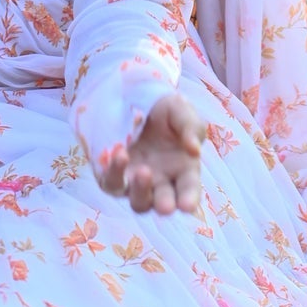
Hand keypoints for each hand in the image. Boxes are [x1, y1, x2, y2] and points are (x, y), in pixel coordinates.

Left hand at [97, 90, 205, 219]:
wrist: (136, 100)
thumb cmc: (166, 112)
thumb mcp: (181, 111)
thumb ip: (191, 127)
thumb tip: (194, 150)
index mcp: (183, 171)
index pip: (189, 192)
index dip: (189, 201)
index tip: (186, 206)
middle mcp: (161, 183)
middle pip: (163, 204)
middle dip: (164, 205)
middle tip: (165, 205)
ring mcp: (136, 182)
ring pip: (138, 202)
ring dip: (141, 191)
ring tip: (143, 171)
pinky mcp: (113, 176)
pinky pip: (112, 183)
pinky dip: (115, 173)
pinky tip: (121, 153)